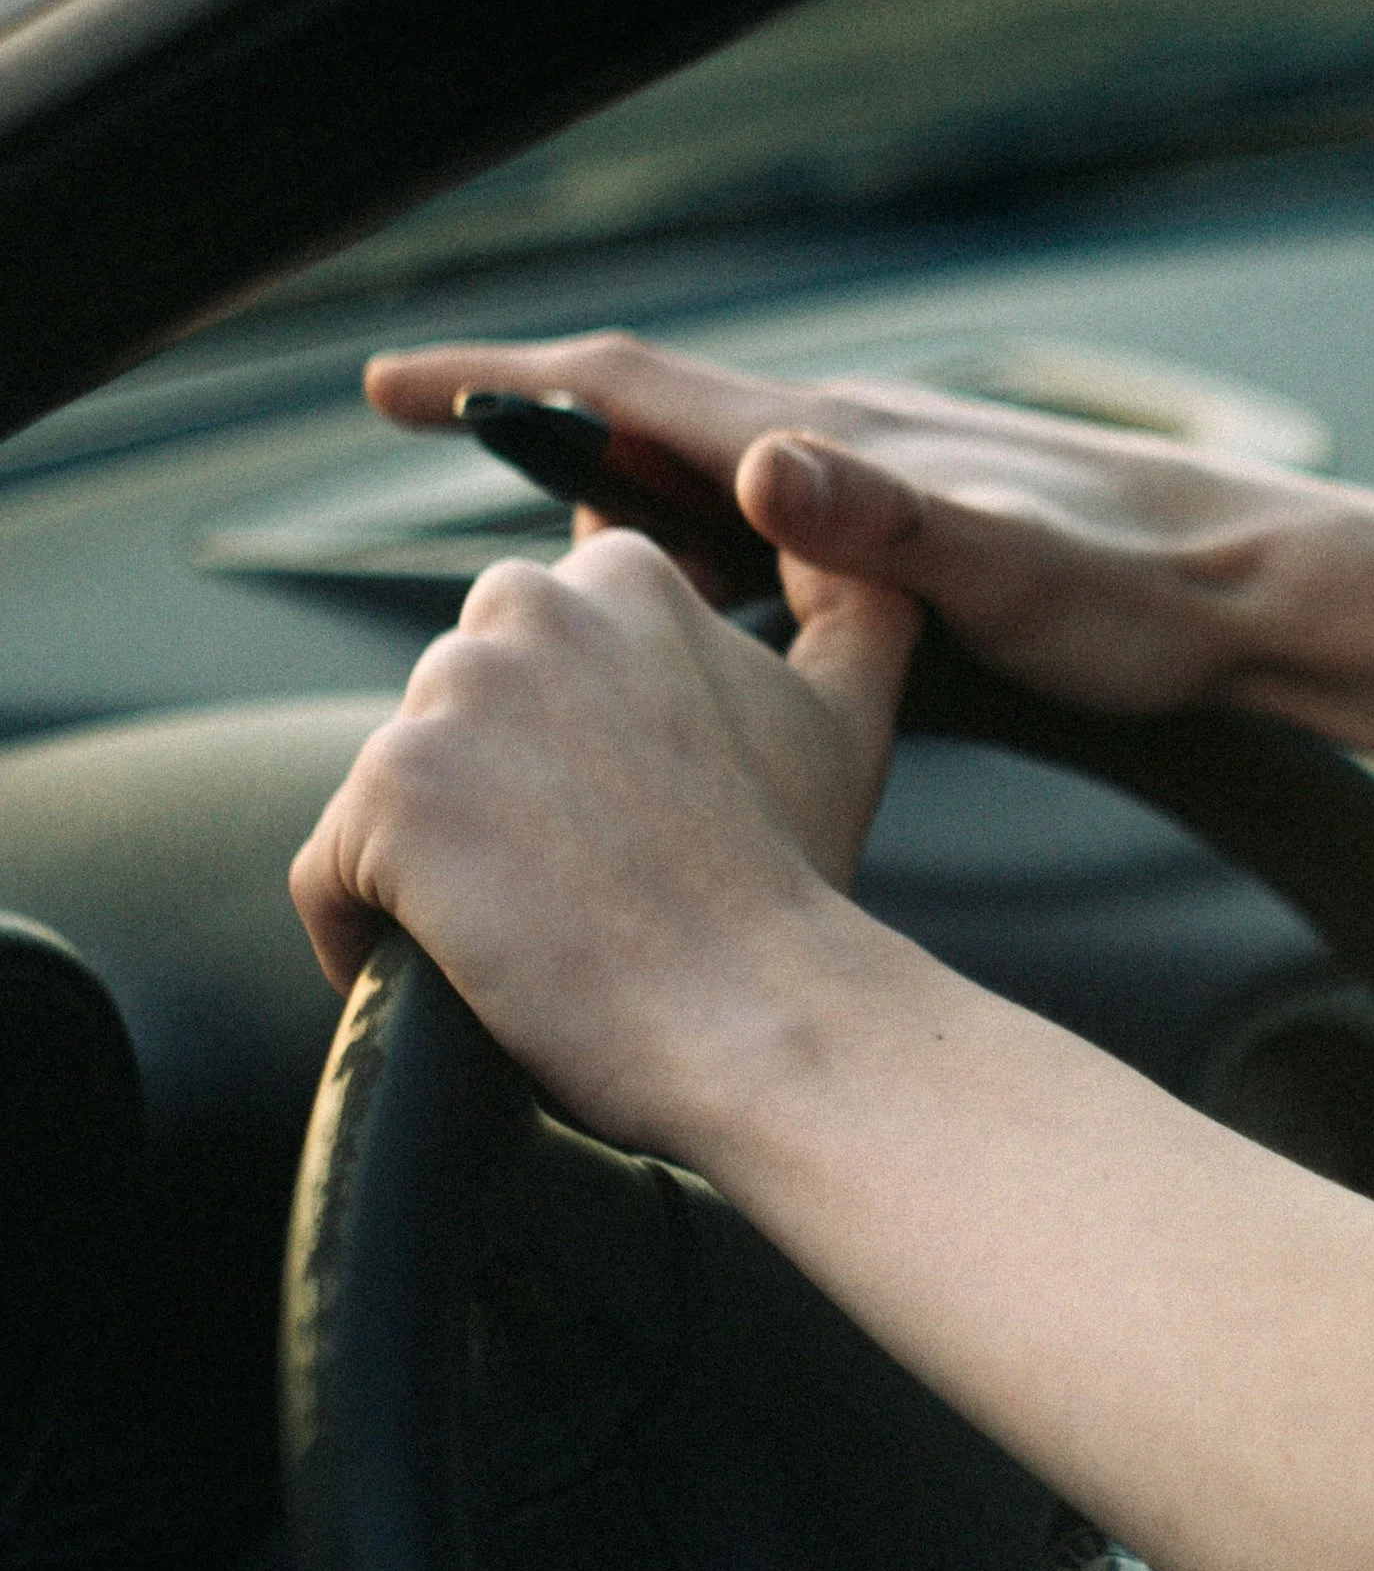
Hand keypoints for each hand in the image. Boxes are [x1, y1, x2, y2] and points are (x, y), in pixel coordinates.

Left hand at [291, 531, 916, 1154]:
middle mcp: (526, 605)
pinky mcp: (389, 792)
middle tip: (586, 894)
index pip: (533, 659)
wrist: (765, 1013)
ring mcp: (450, 695)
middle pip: (457, 717)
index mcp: (624, 578)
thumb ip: (848, 613)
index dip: (571, 761)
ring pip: (398, 796)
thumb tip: (847, 556)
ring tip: (531, 944)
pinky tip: (456, 985)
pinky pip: (329, 879)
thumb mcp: (843, 721)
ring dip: (443, 871)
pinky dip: (371, 941)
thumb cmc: (796, 885)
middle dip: (500, 803)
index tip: (623, 832)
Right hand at [366, 332, 1373, 726]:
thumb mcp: (1009, 572)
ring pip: (716, 459)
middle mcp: (856, 441)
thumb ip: (888, 524)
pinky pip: (779, 507)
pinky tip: (716, 575)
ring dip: (620, 475)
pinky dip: (709, 522)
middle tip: (433, 447)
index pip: (637, 389)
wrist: (1259, 588)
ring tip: (544, 526)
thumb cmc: (1140, 595)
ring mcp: (893, 476)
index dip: (505, 384)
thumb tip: (767, 461)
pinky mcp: (930, 520)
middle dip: (538, 422)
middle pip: (656, 410)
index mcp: (842, 445)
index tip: (392, 385)